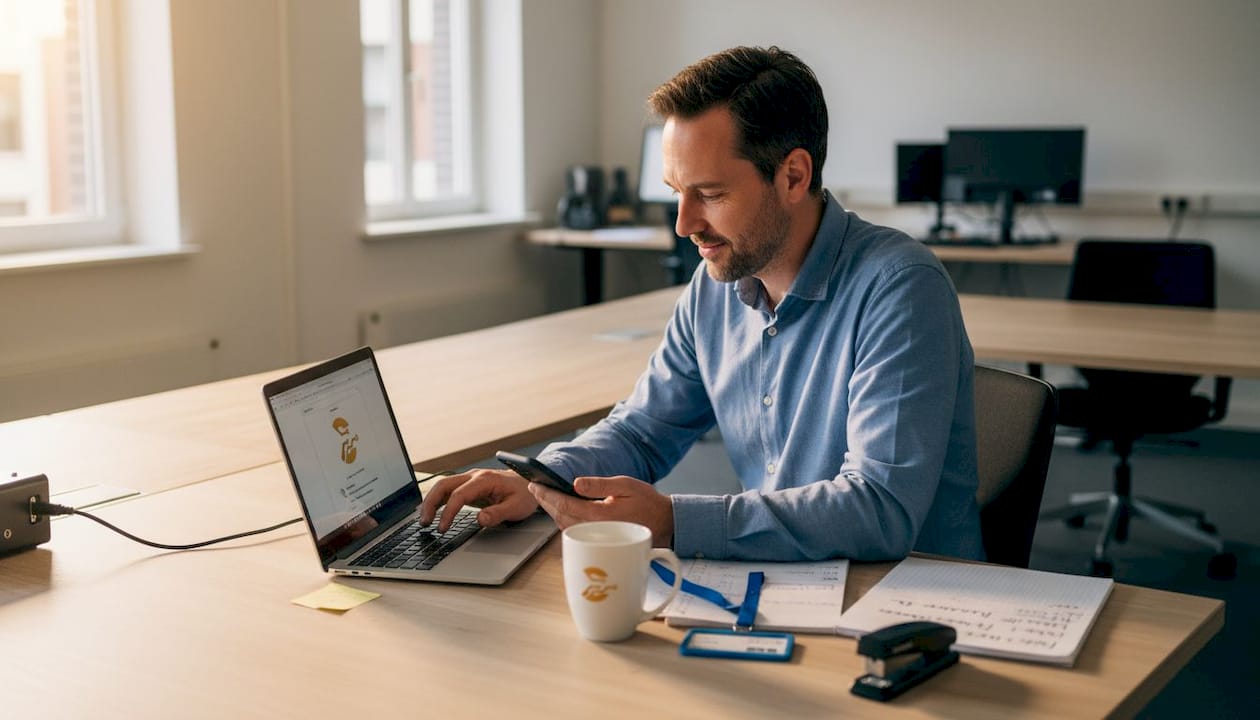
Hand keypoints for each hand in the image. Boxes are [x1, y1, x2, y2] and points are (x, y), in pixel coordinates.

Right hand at [419, 468, 538, 531]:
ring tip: (425, 520)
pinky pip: (449, 491)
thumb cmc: (525, 494)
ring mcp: (470, 480)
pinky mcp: (470, 486)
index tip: (442, 528)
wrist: (533, 482)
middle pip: (443, 485)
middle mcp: (474, 476)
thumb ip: (498, 513)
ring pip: (443, 486)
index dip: (448, 512)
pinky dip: (438, 501)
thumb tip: (480, 519)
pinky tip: (434, 513)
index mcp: (484, 480)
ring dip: (431, 501)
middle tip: (424, 522)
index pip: (458, 495)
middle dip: (430, 503)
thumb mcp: (516, 507)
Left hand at [529, 475, 673, 547]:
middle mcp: (595, 529)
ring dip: (552, 511)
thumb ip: (600, 485)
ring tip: (544, 497)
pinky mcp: (598, 539)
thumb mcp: (626, 485)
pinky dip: (562, 519)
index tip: (535, 485)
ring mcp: (596, 537)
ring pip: (564, 525)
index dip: (547, 494)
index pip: (564, 505)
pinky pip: (573, 530)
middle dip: (545, 502)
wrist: (664, 524)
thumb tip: (576, 483)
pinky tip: (560, 510)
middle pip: (560, 516)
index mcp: (600, 515)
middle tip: (535, 489)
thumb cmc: (647, 503)